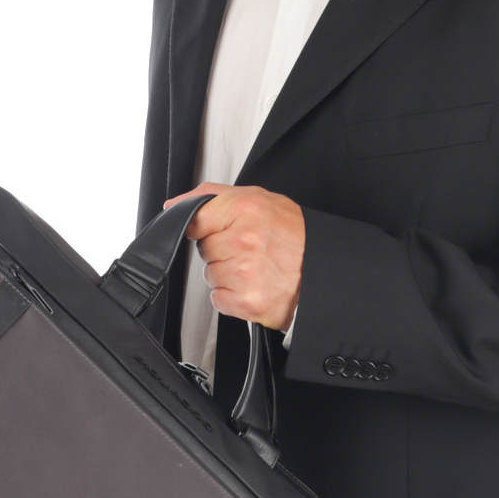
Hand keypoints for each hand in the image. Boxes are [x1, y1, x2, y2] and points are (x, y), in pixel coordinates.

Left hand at [165, 184, 303, 330]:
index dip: (204, 227)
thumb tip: (174, 204)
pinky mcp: (246, 301)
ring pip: (210, 274)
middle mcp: (244, 239)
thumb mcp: (261, 200)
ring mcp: (244, 272)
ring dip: (228, 274)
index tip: (218, 231)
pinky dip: (233, 296)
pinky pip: (218, 298)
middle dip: (222, 250)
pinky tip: (255, 286)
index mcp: (246, 209)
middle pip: (204, 248)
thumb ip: (214, 196)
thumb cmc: (296, 237)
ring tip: (256, 269)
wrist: (325, 274)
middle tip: (251, 250)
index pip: (194, 218)